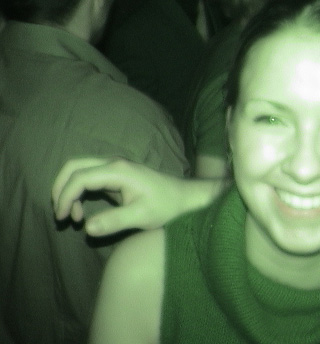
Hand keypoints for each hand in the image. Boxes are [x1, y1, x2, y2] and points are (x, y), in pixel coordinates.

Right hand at [52, 157, 195, 236]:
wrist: (184, 198)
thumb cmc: (166, 206)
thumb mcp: (142, 217)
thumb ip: (115, 221)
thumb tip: (87, 228)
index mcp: (118, 171)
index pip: (80, 178)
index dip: (66, 197)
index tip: (63, 218)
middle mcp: (114, 164)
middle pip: (74, 166)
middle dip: (60, 188)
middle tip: (60, 214)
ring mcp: (114, 168)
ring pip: (79, 170)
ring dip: (69, 191)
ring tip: (74, 218)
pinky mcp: (116, 176)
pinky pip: (88, 178)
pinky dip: (79, 193)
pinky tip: (83, 214)